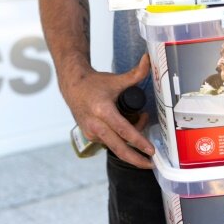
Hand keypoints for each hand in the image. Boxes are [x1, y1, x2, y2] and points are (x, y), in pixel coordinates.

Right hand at [63, 53, 154, 167]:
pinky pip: (109, 142)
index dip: (139, 142)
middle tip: (151, 164)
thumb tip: (149, 60)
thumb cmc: (94, 84)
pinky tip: (127, 127)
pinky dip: (120, 139)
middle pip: (118, 148)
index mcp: (102, 111)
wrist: (71, 87)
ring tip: (141, 122)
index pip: (124, 131)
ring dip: (131, 141)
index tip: (151, 150)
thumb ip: (136, 73)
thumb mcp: (116, 80)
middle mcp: (95, 125)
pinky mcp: (89, 136)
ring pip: (116, 144)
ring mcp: (91, 132)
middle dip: (136, 159)